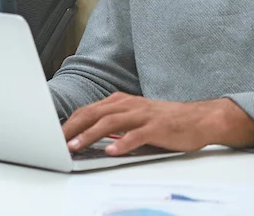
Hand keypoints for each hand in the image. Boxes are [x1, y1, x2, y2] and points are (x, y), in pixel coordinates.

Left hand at [61, 93, 253, 154]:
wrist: (200, 119)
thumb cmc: (165, 120)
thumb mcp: (135, 117)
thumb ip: (114, 123)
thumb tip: (88, 136)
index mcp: (121, 102)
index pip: (88, 110)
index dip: (70, 121)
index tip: (54, 133)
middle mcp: (129, 105)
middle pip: (94, 113)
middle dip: (73, 127)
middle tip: (57, 140)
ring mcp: (143, 115)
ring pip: (111, 122)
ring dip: (90, 135)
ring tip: (76, 146)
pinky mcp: (158, 128)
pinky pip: (137, 135)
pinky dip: (123, 143)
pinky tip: (112, 151)